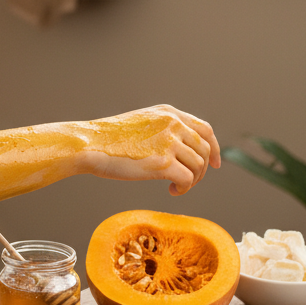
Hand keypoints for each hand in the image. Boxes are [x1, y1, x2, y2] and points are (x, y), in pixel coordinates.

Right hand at [78, 105, 220, 194]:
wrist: (90, 144)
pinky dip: (183, 189)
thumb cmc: (109, 139)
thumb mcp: (142, 123)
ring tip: (176, 186)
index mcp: (168, 113)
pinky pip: (188, 179)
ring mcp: (169, 142)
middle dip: (202, 170)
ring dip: (192, 181)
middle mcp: (172, 124)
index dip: (214, 148)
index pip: (205, 130)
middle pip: (204, 150)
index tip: (215, 164)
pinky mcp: (163, 162)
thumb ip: (164, 129)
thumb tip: (183, 148)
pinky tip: (171, 191)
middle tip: (189, 182)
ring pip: (198, 166)